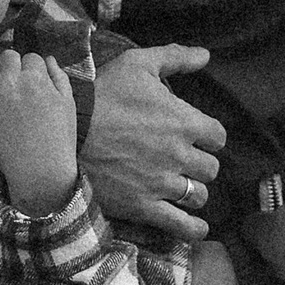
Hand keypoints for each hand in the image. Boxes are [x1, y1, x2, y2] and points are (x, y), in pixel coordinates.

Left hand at [0, 44, 79, 209]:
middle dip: (9, 65)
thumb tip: (48, 58)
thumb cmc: (59, 138)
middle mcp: (13, 82)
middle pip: (6, 55)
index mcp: (37, 78)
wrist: (41, 170)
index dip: (31, 68)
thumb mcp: (68, 103)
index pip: (30, 57)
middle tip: (10, 81)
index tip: (30, 81)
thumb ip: (59, 77)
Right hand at [79, 42, 224, 241]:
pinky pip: (180, 225)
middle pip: (210, 168)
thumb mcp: (138, 64)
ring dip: (194, 192)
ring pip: (198, 195)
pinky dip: (193, 229)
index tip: (197, 138)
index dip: (209, 137)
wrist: (66, 132)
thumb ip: (176, 57)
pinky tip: (198, 229)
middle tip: (184, 162)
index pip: (218, 136)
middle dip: (200, 165)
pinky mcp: (143, 206)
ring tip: (182, 189)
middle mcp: (179, 155)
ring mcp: (162, 184)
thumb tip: (206, 55)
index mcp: (184, 122)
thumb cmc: (103, 95)